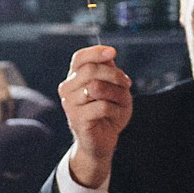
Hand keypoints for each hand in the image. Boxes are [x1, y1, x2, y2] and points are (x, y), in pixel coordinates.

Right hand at [57, 45, 131, 190]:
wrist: (102, 140)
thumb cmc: (107, 111)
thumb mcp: (112, 87)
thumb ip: (108, 70)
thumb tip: (109, 54)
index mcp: (73, 78)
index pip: (79, 58)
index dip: (96, 52)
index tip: (113, 53)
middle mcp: (66, 89)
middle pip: (91, 70)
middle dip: (115, 75)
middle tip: (127, 85)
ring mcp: (69, 104)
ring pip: (97, 87)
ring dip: (117, 93)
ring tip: (122, 102)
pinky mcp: (77, 118)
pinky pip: (102, 106)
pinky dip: (116, 110)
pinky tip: (116, 115)